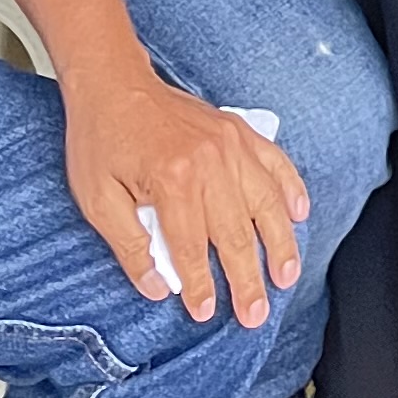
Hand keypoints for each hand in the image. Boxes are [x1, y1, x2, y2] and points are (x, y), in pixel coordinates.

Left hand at [62, 67, 310, 328]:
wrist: (114, 83)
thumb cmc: (101, 140)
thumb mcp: (97, 199)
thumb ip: (129, 245)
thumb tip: (156, 286)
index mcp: (173, 180)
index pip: (193, 247)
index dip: (200, 284)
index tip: (206, 312)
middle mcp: (210, 163)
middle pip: (236, 233)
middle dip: (248, 280)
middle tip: (255, 314)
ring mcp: (230, 144)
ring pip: (266, 203)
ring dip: (279, 243)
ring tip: (286, 275)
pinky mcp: (238, 131)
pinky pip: (275, 164)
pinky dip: (291, 189)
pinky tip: (299, 214)